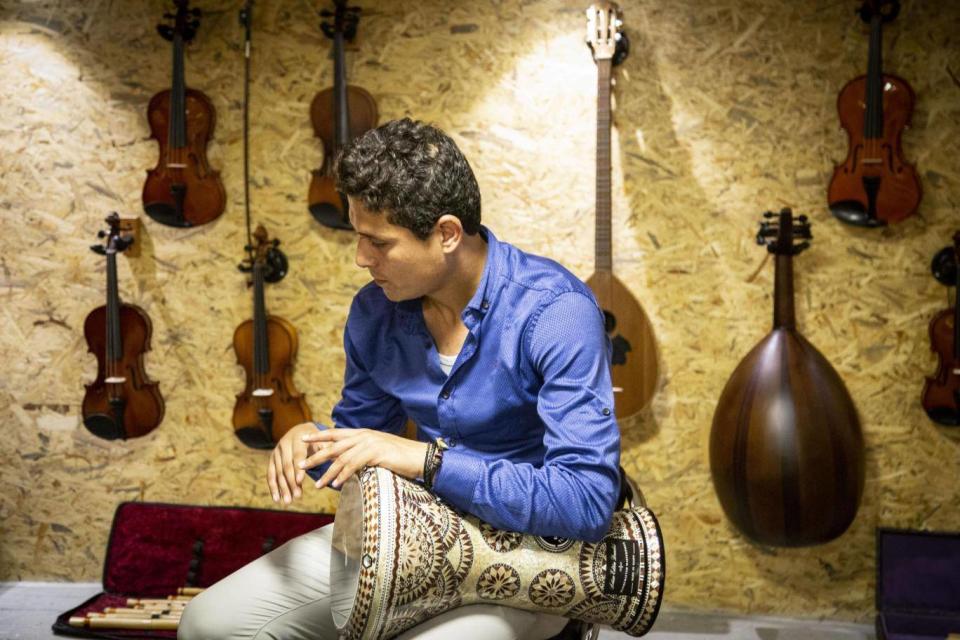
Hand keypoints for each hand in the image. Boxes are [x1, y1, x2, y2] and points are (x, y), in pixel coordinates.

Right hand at [266, 422, 321, 504]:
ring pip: (278, 472)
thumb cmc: (317, 440)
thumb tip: (338, 462)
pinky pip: (271, 474)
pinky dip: (273, 487)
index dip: (298, 468)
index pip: (297, 455)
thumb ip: (328, 451)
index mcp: (298, 438)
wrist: (301, 431)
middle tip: (296, 497)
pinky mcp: (272, 459)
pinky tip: (277, 499)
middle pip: (286, 465)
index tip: (299, 482)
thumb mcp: (323, 442)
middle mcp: (284, 443)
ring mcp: (276, 451)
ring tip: (288, 502)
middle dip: (290, 482)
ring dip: (282, 487)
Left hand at [299, 428, 428, 488]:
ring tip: (317, 485)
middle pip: (333, 445)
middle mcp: (364, 435)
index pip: (336, 433)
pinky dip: (343, 475)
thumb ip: (362, 454)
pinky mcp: (376, 453)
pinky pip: (354, 464)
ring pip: (342, 458)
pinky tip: (336, 485)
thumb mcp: (378, 452)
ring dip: (327, 473)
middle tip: (299, 465)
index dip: (319, 436)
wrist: (419, 457)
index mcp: (363, 433)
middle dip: (315, 456)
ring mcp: (370, 443)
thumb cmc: (400, 457)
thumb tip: (349, 464)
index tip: (303, 439)